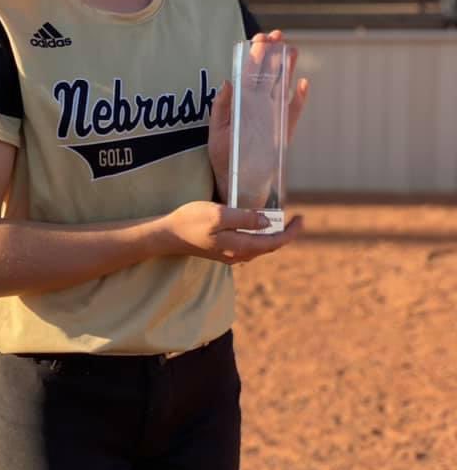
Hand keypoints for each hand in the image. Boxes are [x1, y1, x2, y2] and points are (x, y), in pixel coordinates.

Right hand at [167, 200, 302, 264]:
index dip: (291, 232)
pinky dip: (259, 237)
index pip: (274, 243)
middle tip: (295, 219)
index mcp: (240, 246)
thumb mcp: (219, 214)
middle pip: (269, 247)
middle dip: (285, 234)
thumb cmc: (192, 221)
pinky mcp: (222, 251)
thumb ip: (245, 218)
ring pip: (259, 247)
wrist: (168, 235)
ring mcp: (230, 255)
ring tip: (281, 221)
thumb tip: (267, 222)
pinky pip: (248, 246)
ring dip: (272, 236)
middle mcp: (238, 255)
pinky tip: (257, 226)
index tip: (302, 218)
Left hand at [209, 30, 309, 202]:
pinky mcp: (284, 132)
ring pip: (282, 88)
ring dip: (287, 69)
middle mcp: (258, 106)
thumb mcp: (217, 132)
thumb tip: (228, 82)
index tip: (259, 38)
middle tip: (278, 35)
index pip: (249, 73)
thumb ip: (222, 108)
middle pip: (268, 75)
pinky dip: (299, 98)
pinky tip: (303, 84)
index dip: (254, 55)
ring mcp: (273, 117)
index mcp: (241, 103)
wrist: (236, 183)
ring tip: (292, 49)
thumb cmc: (223, 157)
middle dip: (273, 54)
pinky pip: (294, 112)